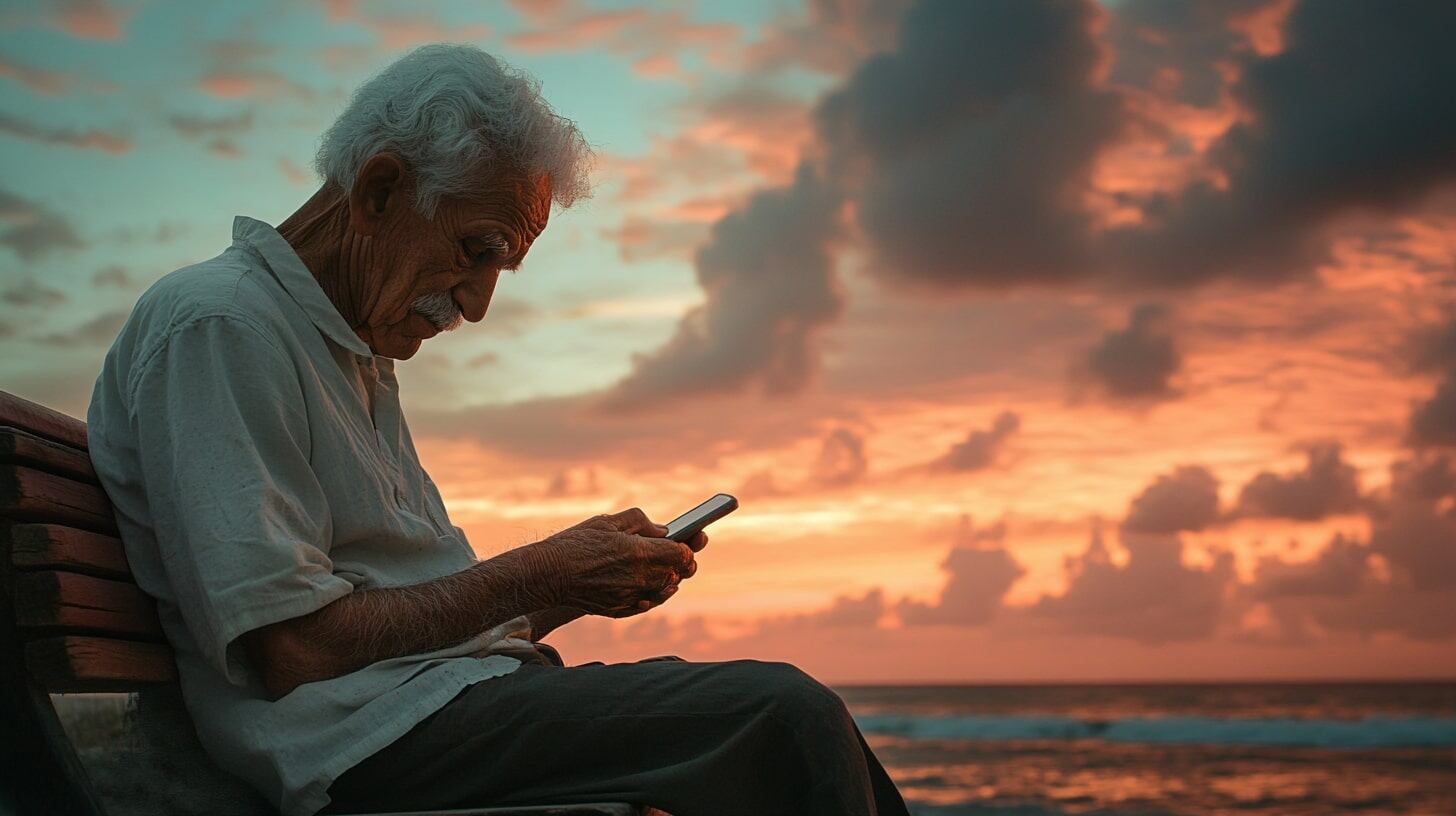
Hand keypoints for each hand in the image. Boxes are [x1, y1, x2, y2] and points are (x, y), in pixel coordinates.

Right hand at [533, 508, 699, 617]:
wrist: (547, 574)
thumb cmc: (575, 543)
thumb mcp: (607, 521)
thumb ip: (640, 521)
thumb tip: (662, 530)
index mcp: (640, 552)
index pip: (681, 553)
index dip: (690, 546)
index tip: (692, 540)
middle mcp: (639, 578)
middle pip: (676, 573)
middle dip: (683, 563)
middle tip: (685, 554)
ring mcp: (630, 597)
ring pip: (664, 590)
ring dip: (670, 579)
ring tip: (670, 569)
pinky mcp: (619, 610)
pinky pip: (647, 604)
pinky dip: (654, 596)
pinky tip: (654, 587)